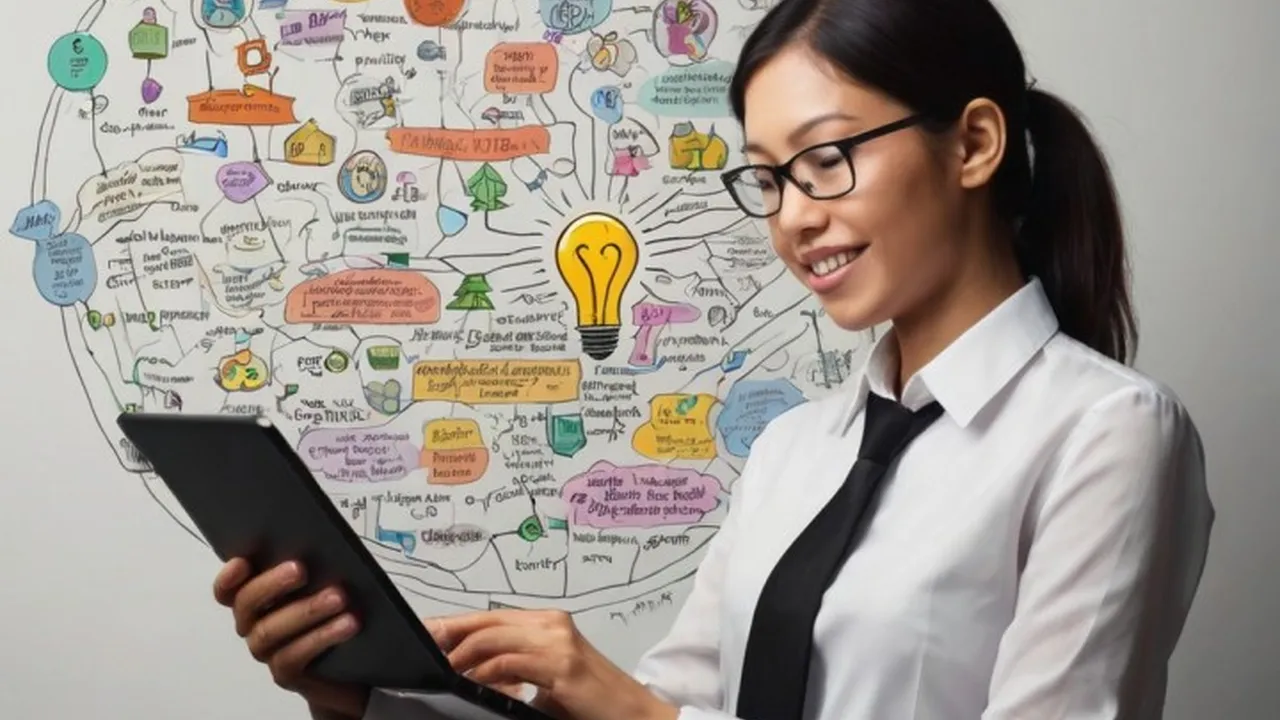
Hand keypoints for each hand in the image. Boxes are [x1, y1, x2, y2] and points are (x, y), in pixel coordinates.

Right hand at [213, 558, 369, 718]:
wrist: (355, 664)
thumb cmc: (337, 611)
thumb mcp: (324, 582)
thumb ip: (311, 566)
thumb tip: (316, 546)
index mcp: (257, 599)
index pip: (228, 589)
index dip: (229, 577)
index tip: (243, 561)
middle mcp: (254, 625)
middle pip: (246, 604)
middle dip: (271, 584)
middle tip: (301, 569)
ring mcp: (268, 651)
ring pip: (269, 631)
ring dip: (305, 610)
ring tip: (339, 597)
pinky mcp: (287, 674)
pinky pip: (292, 657)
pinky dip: (321, 637)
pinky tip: (347, 624)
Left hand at [432, 609, 678, 719]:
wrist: (633, 713)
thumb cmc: (589, 699)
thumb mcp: (545, 677)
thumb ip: (515, 668)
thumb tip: (476, 670)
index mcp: (548, 622)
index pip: (491, 615)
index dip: (457, 624)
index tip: (429, 633)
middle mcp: (552, 623)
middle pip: (488, 621)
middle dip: (451, 635)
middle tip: (426, 649)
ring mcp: (558, 642)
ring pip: (495, 638)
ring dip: (463, 655)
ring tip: (444, 670)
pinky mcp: (563, 665)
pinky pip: (510, 663)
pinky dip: (485, 672)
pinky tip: (471, 683)